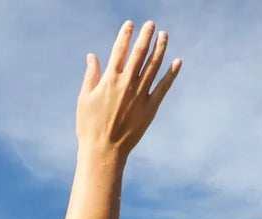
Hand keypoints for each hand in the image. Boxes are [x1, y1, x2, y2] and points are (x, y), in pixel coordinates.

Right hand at [76, 20, 180, 160]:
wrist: (104, 150)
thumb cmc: (89, 126)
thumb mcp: (84, 99)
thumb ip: (91, 76)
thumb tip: (92, 56)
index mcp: (109, 80)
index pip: (119, 51)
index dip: (125, 35)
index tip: (130, 24)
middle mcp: (127, 84)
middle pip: (139, 54)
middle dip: (146, 36)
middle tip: (151, 24)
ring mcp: (140, 95)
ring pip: (153, 66)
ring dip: (160, 49)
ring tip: (164, 35)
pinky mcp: (150, 108)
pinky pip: (163, 87)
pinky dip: (171, 74)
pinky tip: (177, 62)